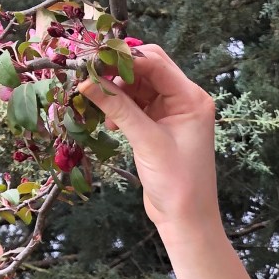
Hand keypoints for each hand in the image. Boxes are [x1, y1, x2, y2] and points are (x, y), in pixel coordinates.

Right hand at [79, 44, 217, 230]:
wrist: (186, 220)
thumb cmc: (177, 183)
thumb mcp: (146, 141)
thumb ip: (119, 107)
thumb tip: (87, 81)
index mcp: (192, 99)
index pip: (155, 62)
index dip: (125, 58)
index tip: (94, 61)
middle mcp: (185, 101)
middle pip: (147, 70)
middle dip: (119, 73)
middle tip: (93, 80)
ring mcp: (173, 114)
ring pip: (139, 87)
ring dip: (118, 92)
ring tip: (102, 108)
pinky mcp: (160, 128)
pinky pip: (137, 106)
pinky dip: (122, 108)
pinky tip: (111, 123)